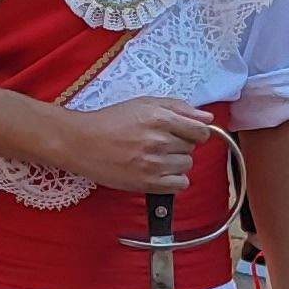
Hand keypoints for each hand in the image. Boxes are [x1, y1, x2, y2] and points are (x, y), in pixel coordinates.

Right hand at [47, 96, 213, 195]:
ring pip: (186, 166)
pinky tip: (157, 172)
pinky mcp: (147, 183)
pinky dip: (172, 180)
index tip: (182, 133)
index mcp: (160, 118)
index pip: (201, 131)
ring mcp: (154, 164)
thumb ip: (178, 107)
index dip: (194, 132)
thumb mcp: (143, 103)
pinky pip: (180, 185)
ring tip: (153, 157)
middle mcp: (159, 141)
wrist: (81, 142)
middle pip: (192, 149)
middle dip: (178, 145)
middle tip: (156, 143)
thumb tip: (208, 118)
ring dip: (174, 162)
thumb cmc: (110, 120)